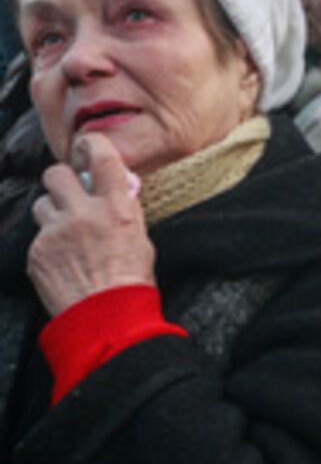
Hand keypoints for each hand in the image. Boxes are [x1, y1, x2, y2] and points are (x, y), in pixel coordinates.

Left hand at [28, 134, 155, 316]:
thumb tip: (115, 192)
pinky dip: (49, 245)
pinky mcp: (37, 252)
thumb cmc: (131, 281)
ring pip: (42, 204)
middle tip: (71, 194)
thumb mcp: (139, 237)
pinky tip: (64, 261)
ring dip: (53, 213)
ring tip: (67, 233)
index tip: (88, 145)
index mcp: (116, 207)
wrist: (107, 318)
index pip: (102, 157)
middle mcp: (83, 213)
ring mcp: (55, 232)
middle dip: (62, 181)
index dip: (92, 145)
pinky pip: (38, 236)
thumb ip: (122, 210)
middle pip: (55, 174)